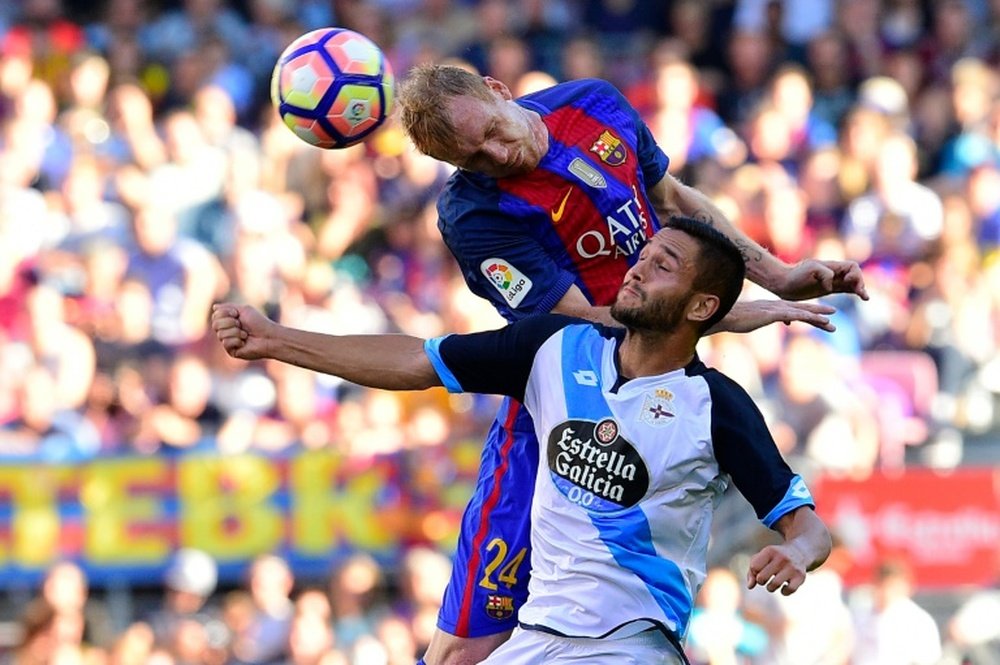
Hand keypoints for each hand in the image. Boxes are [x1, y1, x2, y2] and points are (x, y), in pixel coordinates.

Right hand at [211, 303, 275, 360]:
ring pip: (220, 334)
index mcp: (229, 321)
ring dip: (235, 332)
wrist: (269, 337)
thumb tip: (214, 307)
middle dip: (229, 322)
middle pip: (215, 324)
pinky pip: (226, 343)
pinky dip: (236, 340)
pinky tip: (244, 342)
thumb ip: (228, 307)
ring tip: (245, 335)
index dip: (225, 313)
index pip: (215, 316)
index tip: (236, 314)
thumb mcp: (243, 310)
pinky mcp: (232, 351)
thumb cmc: (259, 323)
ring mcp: (228, 342)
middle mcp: (227, 331)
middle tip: (241, 324)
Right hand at [715, 299, 836, 333]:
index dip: (806, 311)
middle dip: (818, 311)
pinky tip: (820, 320)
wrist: (724, 315)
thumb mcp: (750, 320)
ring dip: (818, 316)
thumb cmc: (732, 318)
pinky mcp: (774, 314)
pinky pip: (796, 315)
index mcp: (771, 307)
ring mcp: (775, 309)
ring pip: (802, 311)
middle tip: (833, 313)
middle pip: (801, 308)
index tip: (818, 314)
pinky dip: (810, 317)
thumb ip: (759, 319)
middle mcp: (776, 306)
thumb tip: (760, 320)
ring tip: (832, 321)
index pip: (792, 309)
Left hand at [746, 544, 808, 595]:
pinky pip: (789, 590)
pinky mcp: (800, 576)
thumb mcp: (761, 558)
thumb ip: (751, 572)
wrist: (798, 553)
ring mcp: (792, 567)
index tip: (759, 570)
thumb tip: (750, 586)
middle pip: (762, 577)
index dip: (754, 572)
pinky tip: (784, 587)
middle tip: (764, 579)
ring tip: (772, 584)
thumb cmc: (774, 558)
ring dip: (770, 588)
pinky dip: (784, 592)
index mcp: (770, 551)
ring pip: (774, 585)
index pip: (754, 567)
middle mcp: (781, 558)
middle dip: (761, 581)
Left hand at [772, 259, 868, 301]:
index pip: (852, 267)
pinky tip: (859, 297)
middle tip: (862, 295)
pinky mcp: (827, 289)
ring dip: (859, 289)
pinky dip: (853, 292)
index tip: (851, 283)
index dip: (856, 275)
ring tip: (865, 298)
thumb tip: (831, 285)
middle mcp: (834, 273)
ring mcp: (831, 281)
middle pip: (855, 275)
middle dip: (861, 283)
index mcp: (831, 266)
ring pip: (851, 283)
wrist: (782, 282)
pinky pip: (844, 289)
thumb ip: (824, 274)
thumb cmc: (794, 275)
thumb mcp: (810, 269)